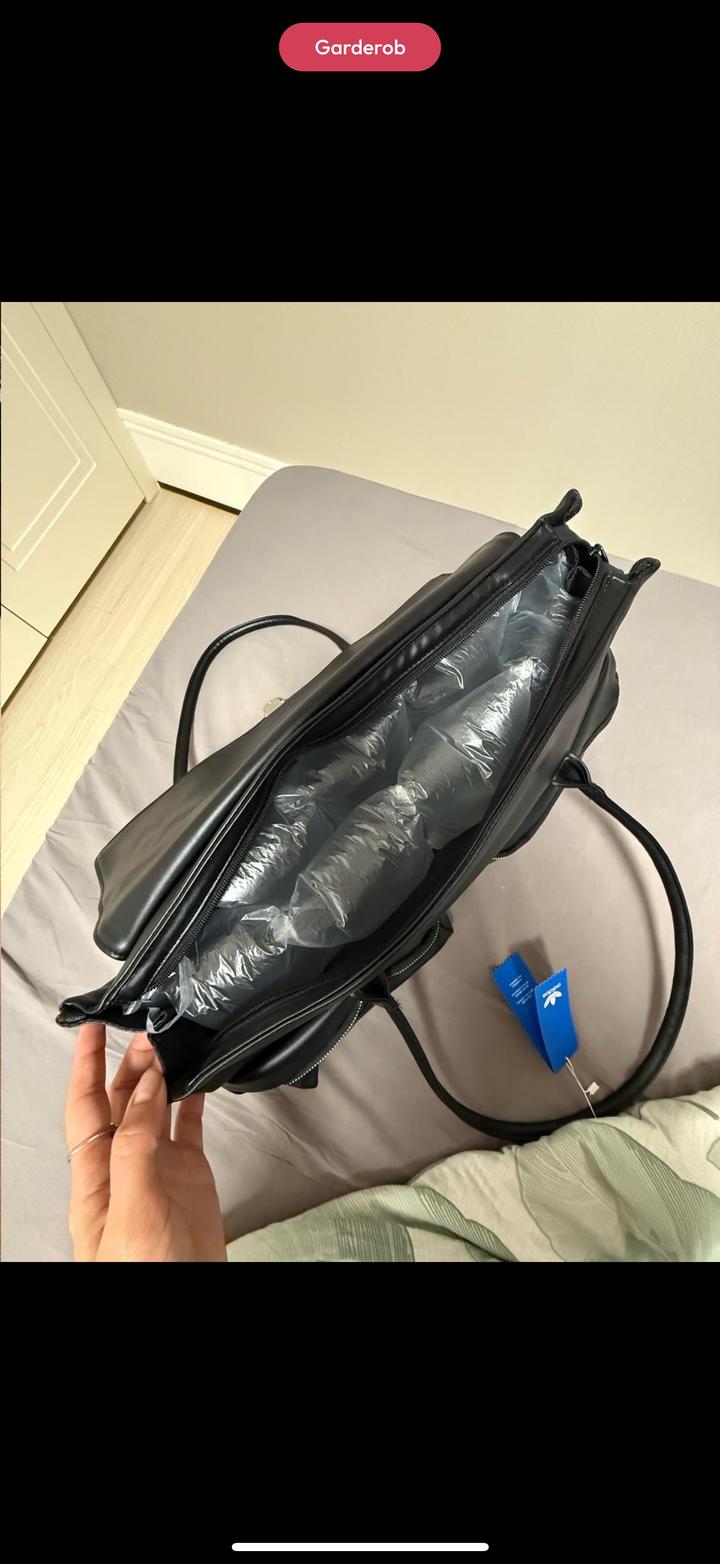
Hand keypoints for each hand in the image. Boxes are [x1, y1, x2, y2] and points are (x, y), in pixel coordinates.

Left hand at [65, 1022, 226, 1260]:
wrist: (188, 1301)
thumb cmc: (144, 1274)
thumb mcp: (131, 1208)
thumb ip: (136, 1146)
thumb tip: (147, 1087)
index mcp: (96, 1178)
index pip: (84, 1108)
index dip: (85, 1067)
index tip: (91, 1029)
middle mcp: (125, 1170)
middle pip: (120, 1104)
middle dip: (130, 1064)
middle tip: (150, 1032)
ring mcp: (158, 1174)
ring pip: (155, 1112)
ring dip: (161, 1078)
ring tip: (172, 1046)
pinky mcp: (190, 1181)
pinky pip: (189, 1131)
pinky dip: (194, 1103)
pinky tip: (200, 1084)